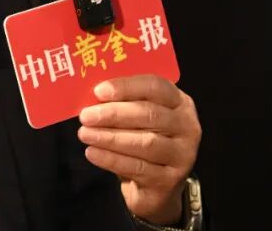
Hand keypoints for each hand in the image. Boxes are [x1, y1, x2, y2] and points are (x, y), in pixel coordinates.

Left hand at [77, 74, 200, 224]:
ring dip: (110, 137)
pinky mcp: (171, 180)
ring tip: (85, 134)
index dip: (126, 87)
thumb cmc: (142, 139)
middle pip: (149, 114)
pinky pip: (138, 167)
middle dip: (113, 114)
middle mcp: (187, 126)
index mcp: (179, 102)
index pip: (156, 86)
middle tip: (86, 116)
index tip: (98, 91)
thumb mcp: (138, 117)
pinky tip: (92, 153)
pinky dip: (112, 159)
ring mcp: (182, 155)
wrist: (156, 185)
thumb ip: (123, 103)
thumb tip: (91, 96)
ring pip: (145, 142)